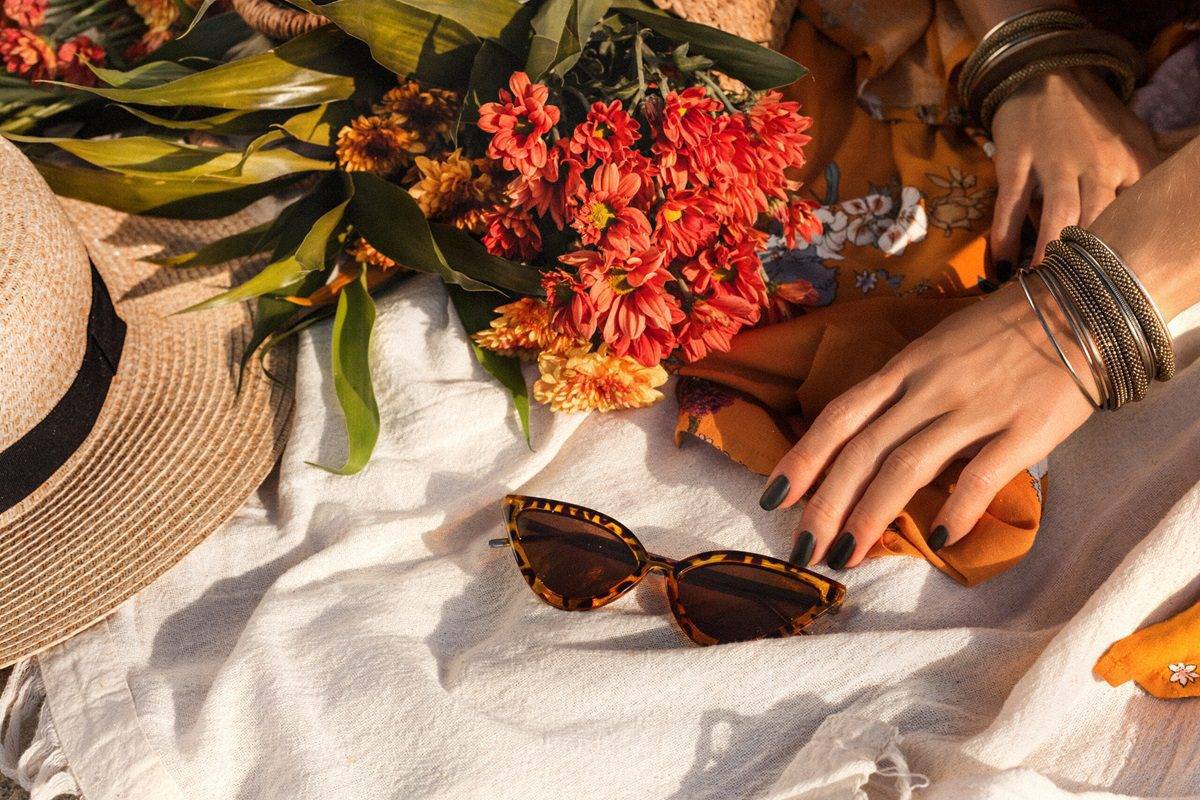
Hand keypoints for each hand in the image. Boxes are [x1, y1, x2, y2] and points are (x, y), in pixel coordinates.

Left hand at [762, 284, 1093, 568]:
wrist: (1084, 305)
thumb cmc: (1004, 333)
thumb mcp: (937, 349)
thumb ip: (903, 393)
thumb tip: (865, 444)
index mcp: (905, 368)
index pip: (839, 416)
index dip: (803, 459)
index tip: (773, 498)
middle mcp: (929, 388)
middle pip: (862, 449)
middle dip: (825, 503)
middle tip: (803, 548)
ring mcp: (975, 407)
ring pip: (907, 465)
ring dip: (871, 514)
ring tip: (847, 555)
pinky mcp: (1025, 427)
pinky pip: (983, 472)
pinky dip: (958, 508)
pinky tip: (939, 541)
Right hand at [990, 67, 1159, 265]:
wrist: (1048, 73)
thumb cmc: (1093, 116)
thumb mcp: (1135, 139)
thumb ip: (1149, 174)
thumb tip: (1164, 203)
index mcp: (1130, 162)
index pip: (1136, 211)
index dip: (1126, 248)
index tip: (1118, 282)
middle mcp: (1096, 163)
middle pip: (1098, 219)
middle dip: (1088, 258)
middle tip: (1078, 294)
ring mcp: (1054, 161)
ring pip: (1058, 213)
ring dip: (1050, 251)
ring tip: (1042, 283)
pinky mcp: (1017, 159)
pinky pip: (1010, 203)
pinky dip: (1005, 235)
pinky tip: (1002, 264)